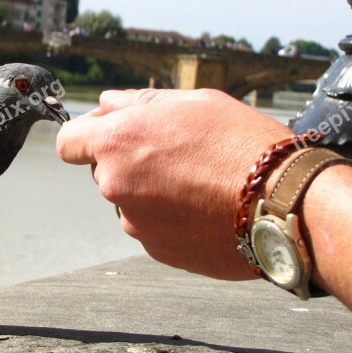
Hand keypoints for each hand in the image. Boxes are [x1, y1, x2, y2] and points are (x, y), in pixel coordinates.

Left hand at [57, 89, 293, 279]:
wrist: (283, 202)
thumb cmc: (242, 143)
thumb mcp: (192, 102)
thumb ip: (138, 103)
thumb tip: (107, 103)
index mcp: (117, 143)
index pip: (68, 142)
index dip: (86, 135)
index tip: (108, 133)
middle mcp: (116, 185)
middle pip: (102, 171)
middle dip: (127, 161)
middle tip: (175, 152)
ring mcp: (135, 222)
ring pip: (130, 200)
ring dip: (150, 191)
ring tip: (199, 181)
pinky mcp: (157, 250)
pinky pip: (152, 226)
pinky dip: (170, 217)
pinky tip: (205, 205)